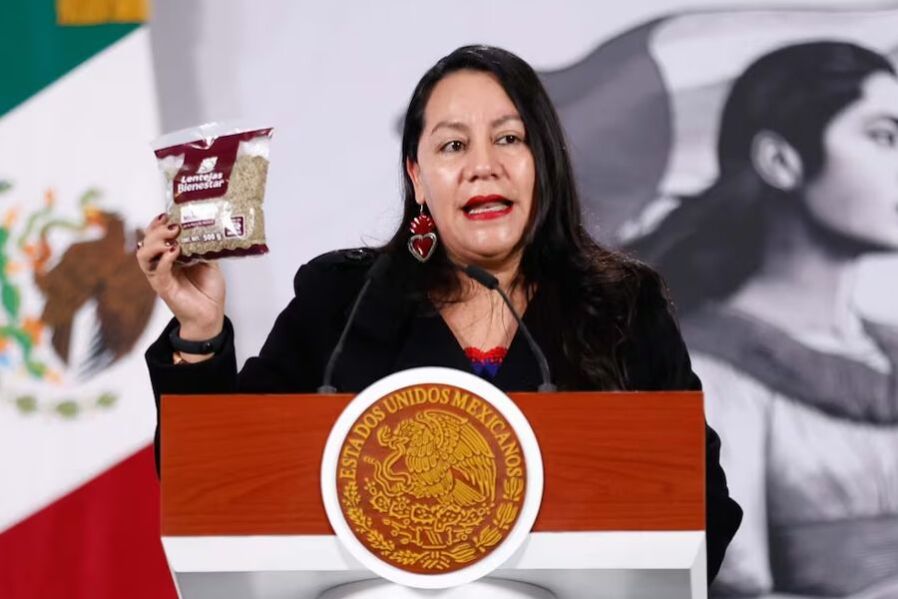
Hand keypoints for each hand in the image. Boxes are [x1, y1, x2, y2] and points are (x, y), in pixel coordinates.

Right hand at [136, 213, 225, 338]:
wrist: (211, 314)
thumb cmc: (208, 290)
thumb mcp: (210, 262)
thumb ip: (204, 247)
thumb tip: (206, 228)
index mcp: (171, 255)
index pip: (155, 235)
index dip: (157, 224)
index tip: (168, 215)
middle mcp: (162, 264)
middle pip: (147, 242)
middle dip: (157, 230)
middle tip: (173, 226)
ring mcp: (160, 276)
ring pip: (144, 255)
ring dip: (155, 243)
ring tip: (171, 238)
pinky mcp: (163, 288)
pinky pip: (158, 271)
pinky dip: (164, 260)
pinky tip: (174, 252)